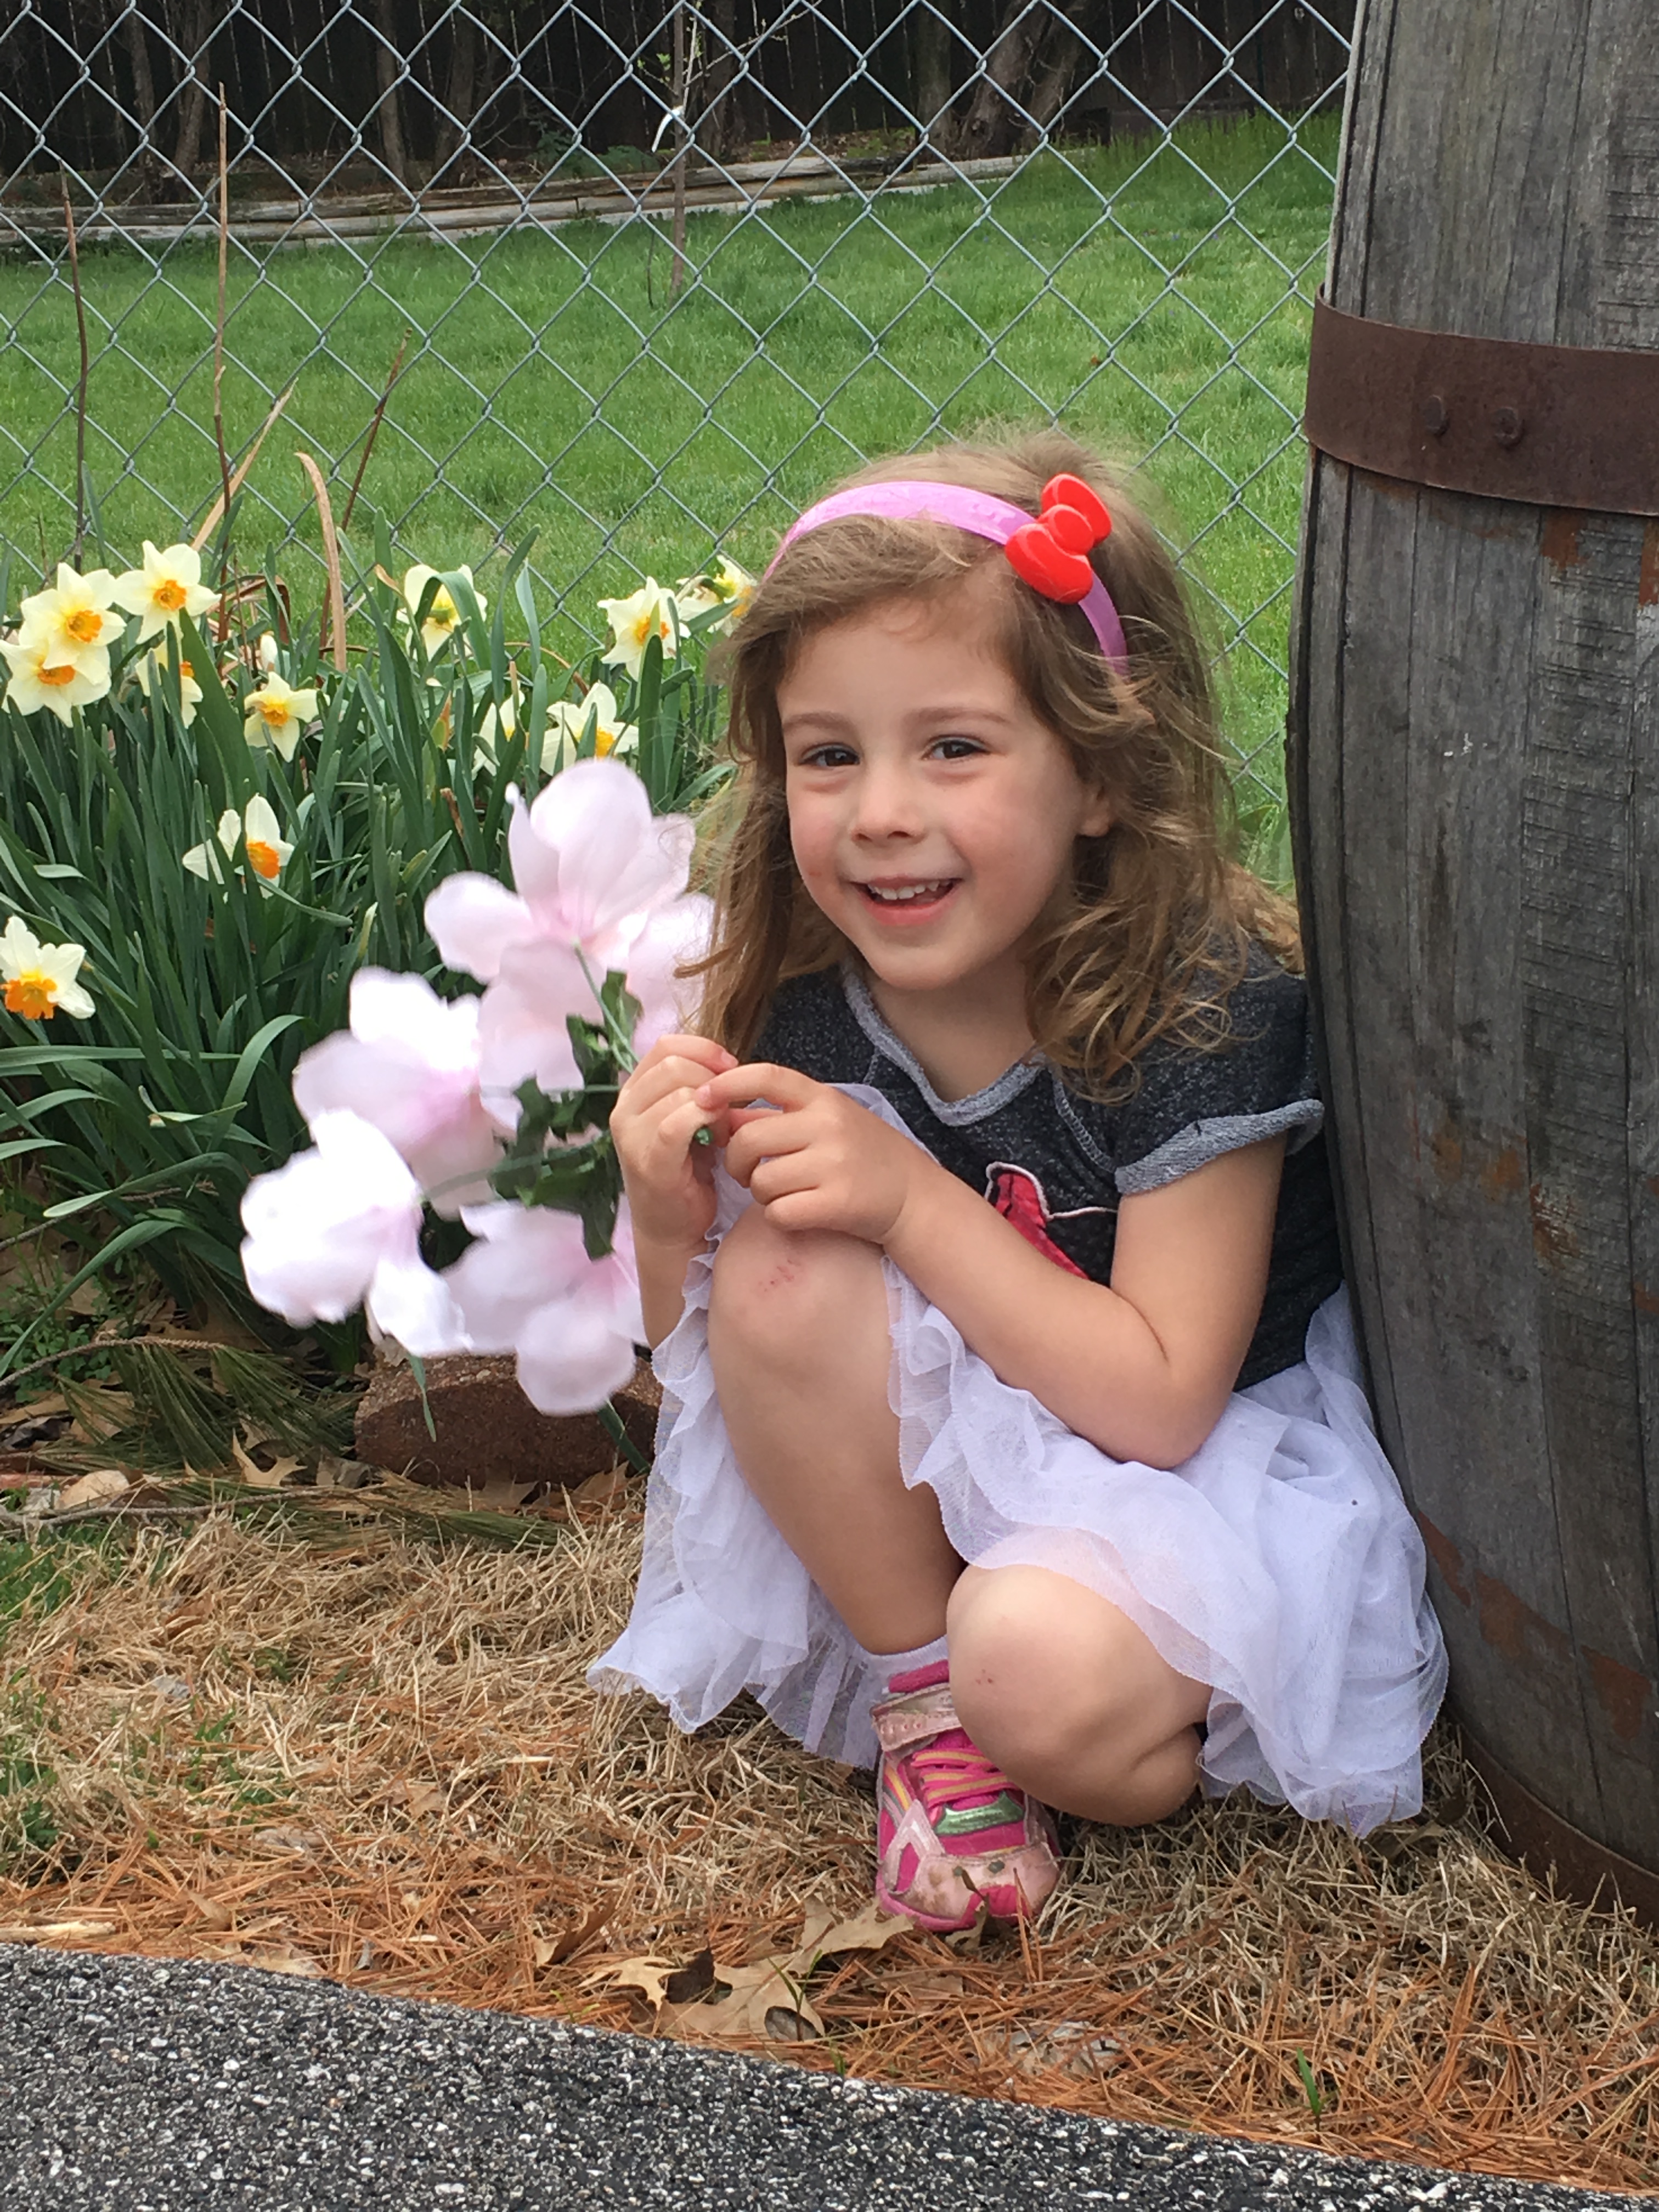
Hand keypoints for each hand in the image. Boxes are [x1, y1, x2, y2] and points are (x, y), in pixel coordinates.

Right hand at [613, 1032, 738, 1255]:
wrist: (673, 1229)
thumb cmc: (687, 1172)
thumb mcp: (689, 1120)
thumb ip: (696, 1089)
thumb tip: (725, 1062)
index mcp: (633, 1094)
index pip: (665, 1045)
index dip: (704, 1049)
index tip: (731, 1069)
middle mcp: (623, 1110)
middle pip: (674, 1063)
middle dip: (713, 1080)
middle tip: (731, 1109)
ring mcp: (630, 1136)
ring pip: (679, 1090)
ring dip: (715, 1106)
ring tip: (726, 1132)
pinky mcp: (648, 1161)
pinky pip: (678, 1122)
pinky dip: (707, 1122)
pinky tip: (721, 1140)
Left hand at [695, 1063, 928, 1243]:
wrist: (913, 1196)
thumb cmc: (863, 1156)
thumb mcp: (830, 1121)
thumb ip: (783, 1115)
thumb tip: (725, 1112)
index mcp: (823, 1099)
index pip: (767, 1076)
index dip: (727, 1083)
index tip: (702, 1097)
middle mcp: (828, 1125)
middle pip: (748, 1138)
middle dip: (735, 1160)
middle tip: (745, 1173)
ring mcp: (834, 1164)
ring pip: (761, 1179)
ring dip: (761, 1193)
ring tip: (783, 1193)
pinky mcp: (836, 1203)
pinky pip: (778, 1212)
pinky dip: (778, 1217)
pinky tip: (796, 1213)